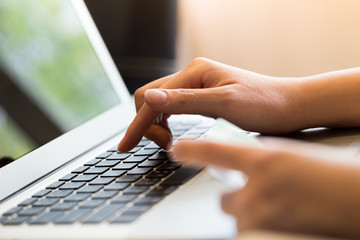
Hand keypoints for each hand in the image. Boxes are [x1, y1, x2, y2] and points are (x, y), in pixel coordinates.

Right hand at [118, 58, 304, 151]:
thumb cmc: (264, 105)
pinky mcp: (202, 96)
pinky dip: (166, 122)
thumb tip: (149, 99)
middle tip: (161, 145)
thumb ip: (185, 101)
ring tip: (167, 142)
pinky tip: (173, 133)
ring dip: (155, 123)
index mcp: (195, 72)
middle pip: (150, 98)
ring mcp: (197, 85)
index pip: (152, 99)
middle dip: (146, 123)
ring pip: (160, 103)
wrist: (289, 106)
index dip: (137, 125)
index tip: (126, 147)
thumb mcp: (224, 104)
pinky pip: (174, 107)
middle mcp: (192, 75)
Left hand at [171, 138, 359, 237]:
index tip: (176, 149)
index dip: (192, 150)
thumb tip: (242, 162)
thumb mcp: (291, 156)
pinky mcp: (267, 234)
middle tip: (257, 192)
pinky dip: (259, 225)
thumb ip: (261, 159)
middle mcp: (259, 188)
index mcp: (265, 160)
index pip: (216, 152)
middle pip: (224, 199)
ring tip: (276, 206)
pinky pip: (248, 230)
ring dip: (249, 213)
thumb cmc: (330, 174)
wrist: (357, 197)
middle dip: (235, 198)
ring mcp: (262, 215)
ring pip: (237, 217)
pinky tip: (281, 217)